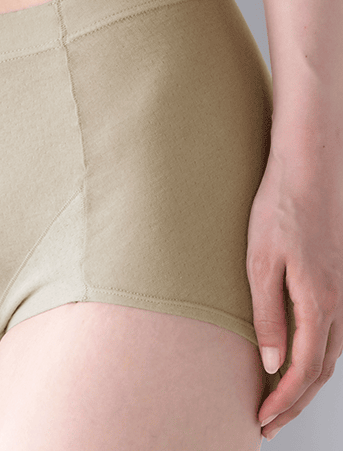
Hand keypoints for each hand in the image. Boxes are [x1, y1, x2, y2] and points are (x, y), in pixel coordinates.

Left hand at [246, 149, 342, 440]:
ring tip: (281, 401)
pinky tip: (301, 359)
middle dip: (295, 401)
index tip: (263, 421)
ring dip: (306, 383)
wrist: (308, 171)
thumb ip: (267, 315)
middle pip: (321, 370)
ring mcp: (341, 291)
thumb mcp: (261, 264)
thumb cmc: (279, 212)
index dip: (284, 399)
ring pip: (330, 354)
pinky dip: (316, 358)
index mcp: (318, 302)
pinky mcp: (335, 280)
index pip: (304, 369)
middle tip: (269, 424)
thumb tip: (270, 362)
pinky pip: (331, 332)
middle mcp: (337, 303)